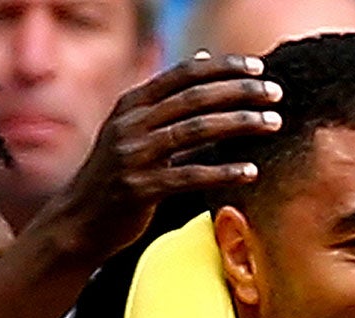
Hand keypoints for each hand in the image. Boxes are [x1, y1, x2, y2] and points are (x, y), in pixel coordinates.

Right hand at [40, 54, 282, 263]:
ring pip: (195, 131)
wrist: (78, 222)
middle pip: (195, 98)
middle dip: (240, 92)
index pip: (183, 74)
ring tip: (273, 124)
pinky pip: (189, 176)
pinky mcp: (139, 190)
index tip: (258, 70)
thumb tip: (202, 58)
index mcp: (131, 104)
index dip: (223, 68)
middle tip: (276, 94)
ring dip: (239, 124)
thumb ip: (167, 99)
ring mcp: (133, 156)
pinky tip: (251, 171)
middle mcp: (130, 124)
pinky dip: (223, 172)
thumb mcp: (134, 129)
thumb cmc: (115, 175)